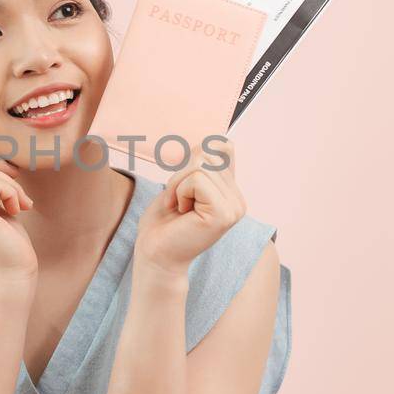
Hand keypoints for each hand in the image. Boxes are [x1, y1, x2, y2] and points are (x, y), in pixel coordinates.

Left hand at [133, 138, 246, 278]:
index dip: (195, 157)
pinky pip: (196, 179)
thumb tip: (216, 138)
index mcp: (232, 192)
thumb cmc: (163, 223)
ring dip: (178, 185)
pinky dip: (180, 192)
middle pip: (208, 154)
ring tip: (179, 208)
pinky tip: (182, 213)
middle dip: (181, 174)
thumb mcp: (183, 183)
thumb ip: (203, 163)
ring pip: (200, 166)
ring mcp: (234, 207)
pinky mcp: (224, 213)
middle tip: (177, 201)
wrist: (154, 255)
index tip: (183, 185)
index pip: (222, 147)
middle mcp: (238, 200)